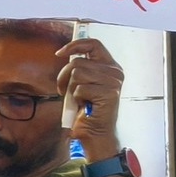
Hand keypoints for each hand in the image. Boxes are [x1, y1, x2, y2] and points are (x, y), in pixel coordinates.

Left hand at [56, 35, 124, 159]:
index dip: (75, 45)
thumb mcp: (82, 83)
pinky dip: (75, 98)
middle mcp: (115, 72)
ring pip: (77, 74)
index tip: (59, 53)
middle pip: (78, 62)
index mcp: (110, 66)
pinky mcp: (108, 93)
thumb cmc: (86, 108)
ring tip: (78, 99)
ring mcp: (113, 82)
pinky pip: (79, 89)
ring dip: (70, 89)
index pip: (94, 44)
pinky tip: (84, 106)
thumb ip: (80, 68)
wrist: (94, 132)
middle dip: (64, 77)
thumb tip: (65, 53)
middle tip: (66, 91)